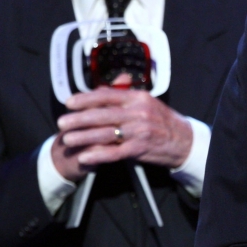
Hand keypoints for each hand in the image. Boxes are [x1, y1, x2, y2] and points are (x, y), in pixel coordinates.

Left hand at [52, 84, 192, 180]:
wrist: (184, 141)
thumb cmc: (163, 122)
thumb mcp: (147, 103)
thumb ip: (125, 96)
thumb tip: (103, 89)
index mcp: (138, 98)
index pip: (107, 95)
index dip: (85, 98)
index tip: (69, 102)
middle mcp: (138, 113)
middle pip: (102, 115)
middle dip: (79, 119)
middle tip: (62, 122)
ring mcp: (139, 131)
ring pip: (105, 134)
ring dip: (83, 137)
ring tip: (67, 139)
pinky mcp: (139, 149)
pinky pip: (114, 152)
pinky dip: (98, 155)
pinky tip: (85, 156)